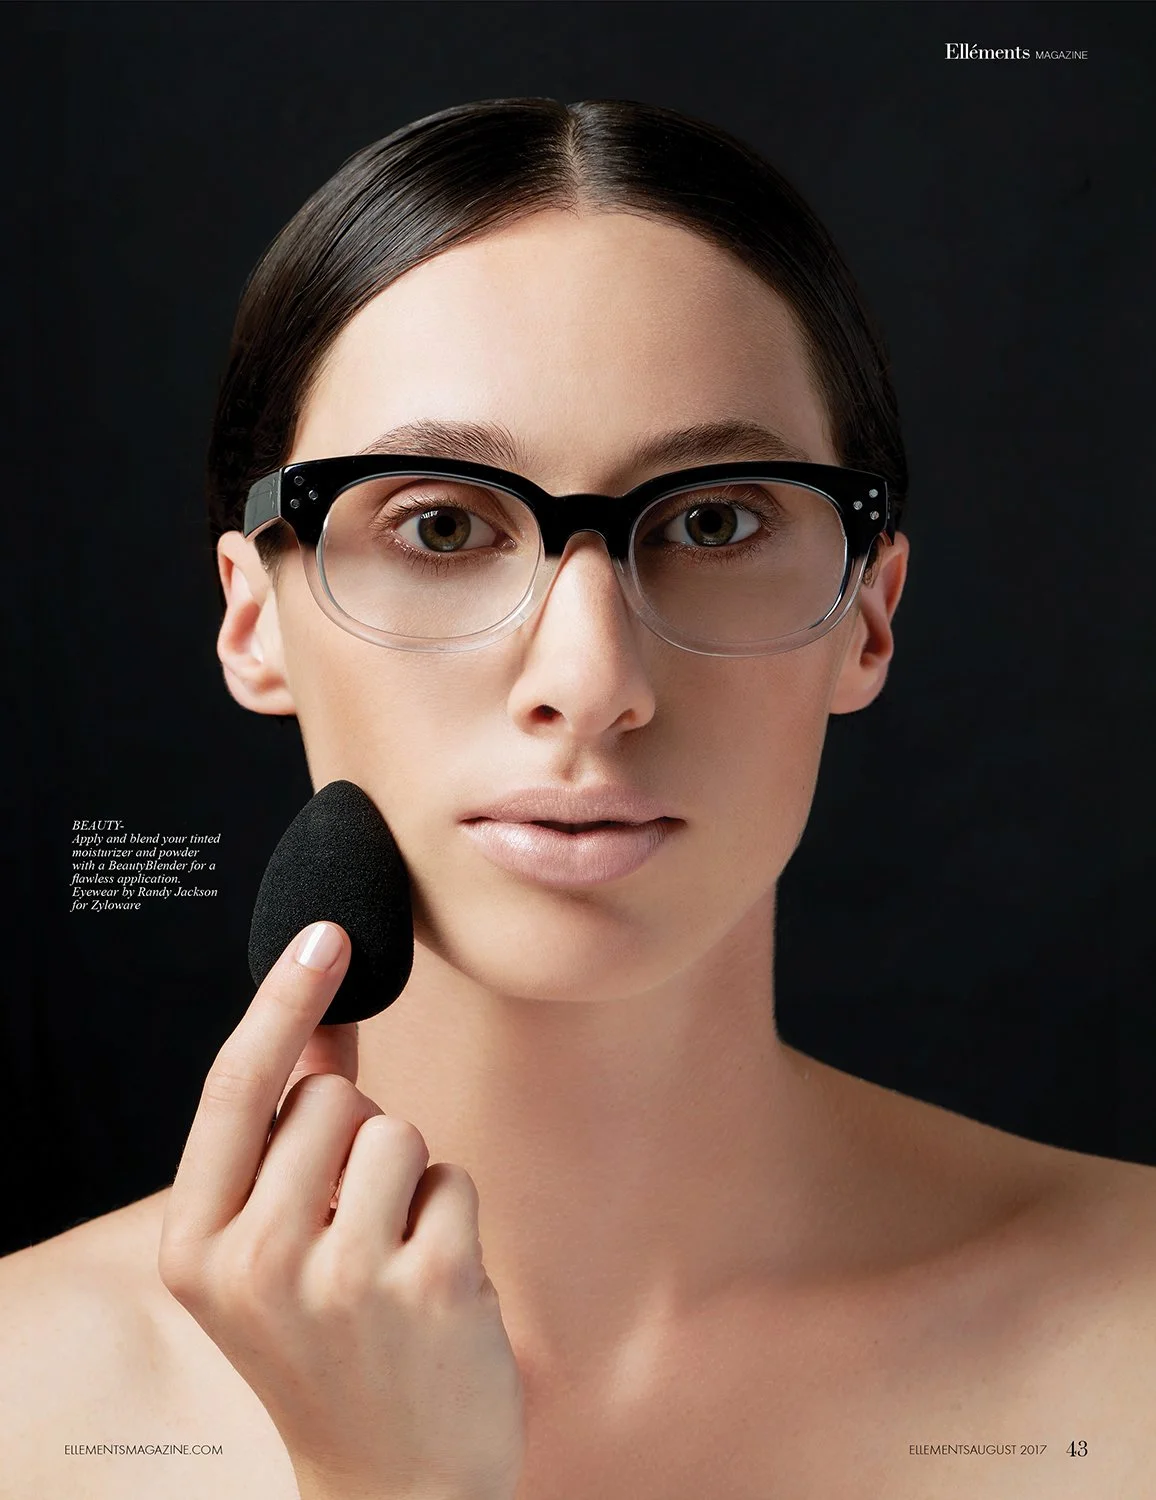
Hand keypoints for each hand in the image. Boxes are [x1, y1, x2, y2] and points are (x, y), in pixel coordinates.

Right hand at [158, 921, 524, 1499]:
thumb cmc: (330, 1344)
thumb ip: (289, 1134)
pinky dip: (452, 1217)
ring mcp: (341, 1275)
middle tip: (351, 1229)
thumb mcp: (275, 1246)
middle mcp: (253, 1260)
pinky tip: (435, 1289)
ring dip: (407, 1181)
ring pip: (396, 1129)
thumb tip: (324, 1017)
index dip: (281, 1001)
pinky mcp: (428, 1283)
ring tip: (391, 1261)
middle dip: (355, 1141)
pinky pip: (452, 1176)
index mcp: (195, 1246)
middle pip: (331, 1100)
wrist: (390, 1483)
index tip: (328, 933)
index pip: (236, 1090)